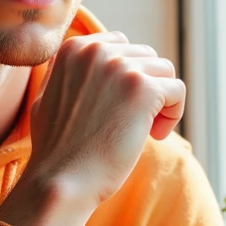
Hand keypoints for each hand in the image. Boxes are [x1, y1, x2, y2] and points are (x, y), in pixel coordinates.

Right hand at [0, 32, 185, 225]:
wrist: (61, 180)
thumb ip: (68, 73)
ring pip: (165, 71)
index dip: (128, 77)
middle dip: (146, 87)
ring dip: (161, 100)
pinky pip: (177, 90)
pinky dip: (173, 114)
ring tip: (146, 130)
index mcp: (74, 48)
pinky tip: (154, 136)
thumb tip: (84, 59)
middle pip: (146, 56)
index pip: (121, 45)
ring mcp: (121, 68)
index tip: (119, 106)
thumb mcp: (48, 97)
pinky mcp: (143, 90)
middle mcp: (96, 51)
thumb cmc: (57, 149)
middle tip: (134, 122)